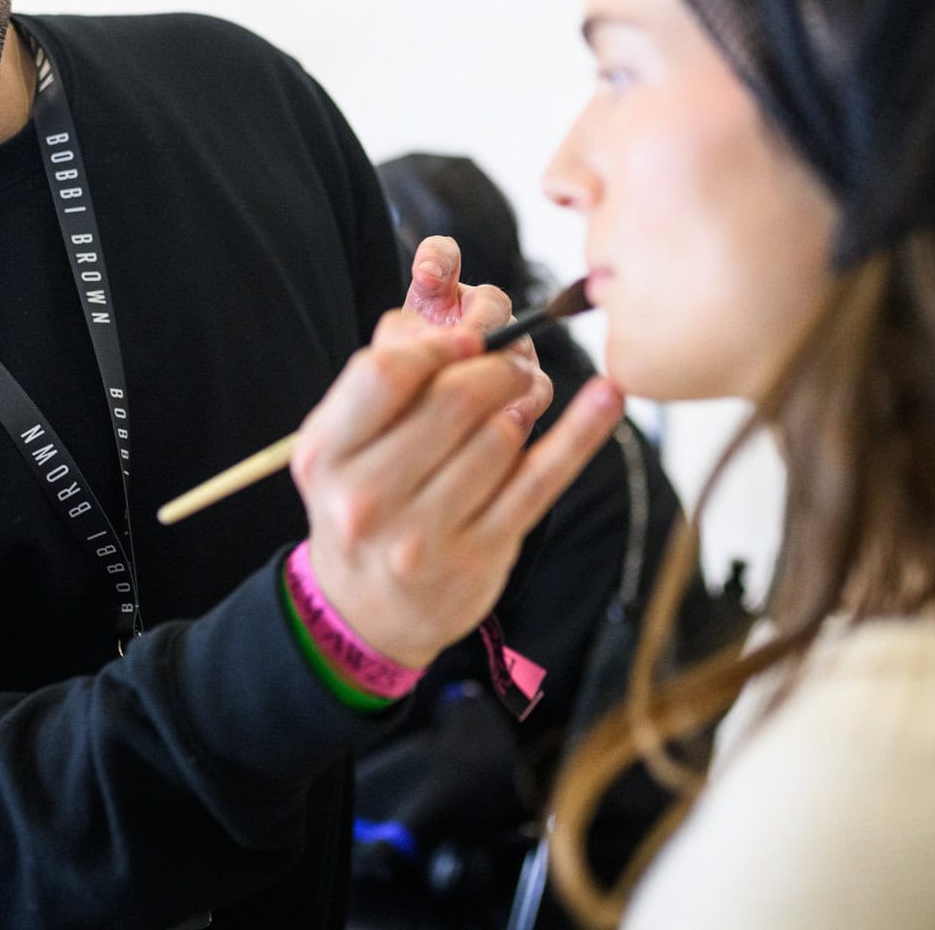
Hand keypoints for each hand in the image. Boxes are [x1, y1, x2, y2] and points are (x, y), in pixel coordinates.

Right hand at [289, 309, 623, 669]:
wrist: (367, 610)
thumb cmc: (362, 501)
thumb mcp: (343, 444)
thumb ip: (383, 380)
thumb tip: (457, 324)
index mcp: (327, 456)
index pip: (387, 372)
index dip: (438, 343)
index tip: (469, 336)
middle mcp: (367, 499)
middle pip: (453, 399)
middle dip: (497, 366)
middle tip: (513, 361)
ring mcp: (424, 536)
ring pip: (500, 436)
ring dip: (524, 401)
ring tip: (525, 394)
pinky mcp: (480, 556)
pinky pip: (541, 480)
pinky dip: (580, 432)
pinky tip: (606, 398)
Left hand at [403, 234, 550, 429]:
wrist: (428, 414)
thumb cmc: (411, 375)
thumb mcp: (393, 353)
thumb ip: (401, 341)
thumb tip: (424, 346)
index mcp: (442, 293)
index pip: (442, 256)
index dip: (436, 259)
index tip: (425, 275)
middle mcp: (482, 310)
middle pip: (492, 301)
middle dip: (479, 323)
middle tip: (466, 345)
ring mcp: (510, 344)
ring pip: (520, 345)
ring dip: (505, 364)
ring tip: (488, 382)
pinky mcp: (528, 384)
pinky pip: (536, 388)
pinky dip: (525, 402)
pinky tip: (508, 415)